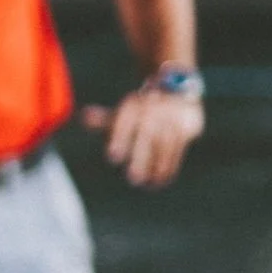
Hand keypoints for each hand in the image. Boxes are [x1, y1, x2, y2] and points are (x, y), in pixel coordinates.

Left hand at [81, 90, 202, 187]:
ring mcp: (173, 117)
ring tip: (147, 184)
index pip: (126, 121)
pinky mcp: (188, 125)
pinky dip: (171, 165)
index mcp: (135, 104)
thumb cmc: (140, 108)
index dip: (119, 138)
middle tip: (132, 178)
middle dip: (141, 156)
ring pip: (166, 143)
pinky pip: (179, 147)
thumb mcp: (121, 112)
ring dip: (157, 165)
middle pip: (147, 134)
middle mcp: (155, 108)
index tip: (113, 158)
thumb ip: (102, 120)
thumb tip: (83, 117)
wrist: (175, 88)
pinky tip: (162, 179)